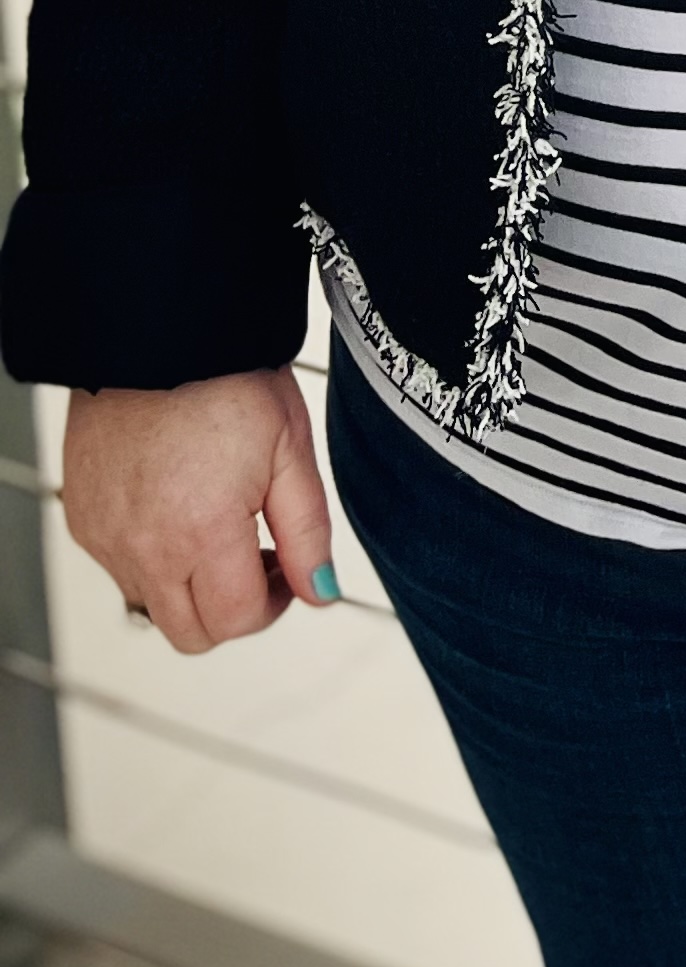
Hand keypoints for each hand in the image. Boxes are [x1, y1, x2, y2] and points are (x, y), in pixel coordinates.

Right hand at [58, 369, 338, 653]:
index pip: (237, 620)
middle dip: (232, 608)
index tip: (288, 566)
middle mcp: (144, 548)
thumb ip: (308, 531)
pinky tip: (177, 504)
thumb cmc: (230, 381)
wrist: (161, 333)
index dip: (276, 602)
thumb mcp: (290, 450)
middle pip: (191, 634)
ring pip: (153, 605)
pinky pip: (120, 568)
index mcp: (202, 533)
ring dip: (191, 585)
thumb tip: (322, 593)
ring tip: (218, 521)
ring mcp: (105, 537)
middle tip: (258, 555)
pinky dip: (151, 556)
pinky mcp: (82, 520)